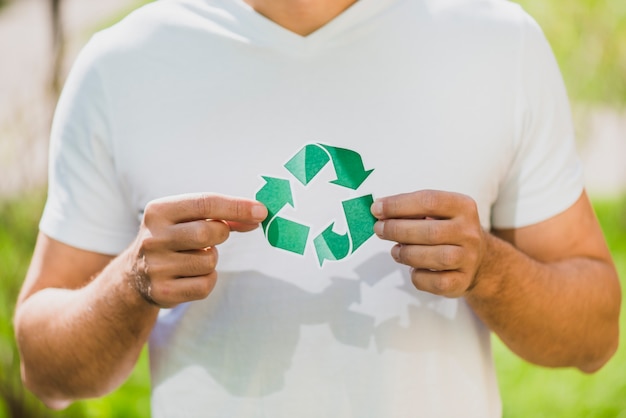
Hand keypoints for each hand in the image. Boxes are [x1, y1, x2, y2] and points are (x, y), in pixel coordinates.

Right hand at [126, 193, 266, 307]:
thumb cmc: (173, 240)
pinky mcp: (162, 292)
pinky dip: (207, 280)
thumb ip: (222, 216)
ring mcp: (155, 266)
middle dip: (221, 235)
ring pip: (209, 261)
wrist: (135, 276)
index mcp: (158, 211)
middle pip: (208, 233)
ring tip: (193, 258)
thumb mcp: (187, 220)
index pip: (205, 203)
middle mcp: (153, 237)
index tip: (262, 212)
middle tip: (212, 239)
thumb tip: (258, 215)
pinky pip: (205, 285)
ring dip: (211, 259)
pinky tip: (191, 276)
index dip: (237, 207)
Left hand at [371, 190, 486, 297]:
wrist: (479, 260)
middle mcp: (469, 232)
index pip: (429, 201)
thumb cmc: (447, 231)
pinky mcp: (462, 281)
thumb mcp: (437, 213)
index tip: (377, 208)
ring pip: (432, 258)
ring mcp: (468, 258)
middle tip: (379, 229)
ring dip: (406, 254)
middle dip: (397, 230)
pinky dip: (417, 276)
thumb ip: (412, 211)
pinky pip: (434, 282)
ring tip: (395, 251)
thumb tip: (380, 212)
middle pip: (429, 231)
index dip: (398, 205)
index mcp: (463, 207)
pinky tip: (413, 268)